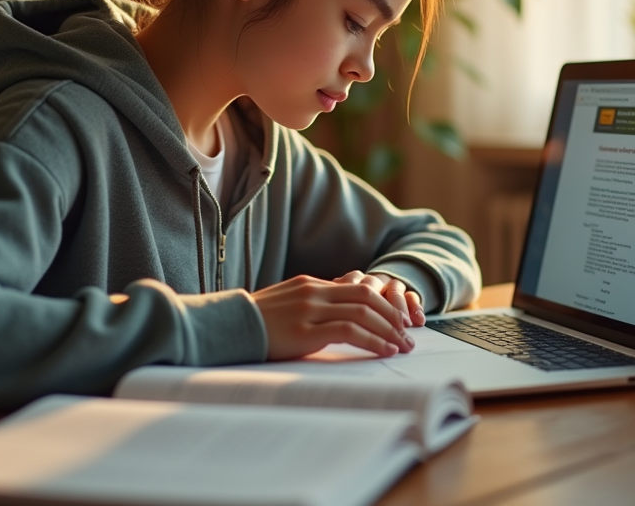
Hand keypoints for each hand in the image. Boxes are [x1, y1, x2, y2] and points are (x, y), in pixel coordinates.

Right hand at [252, 275, 415, 360]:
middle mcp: (314, 291)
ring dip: (388, 330)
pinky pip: (350, 331)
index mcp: (311, 284)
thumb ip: (312, 306)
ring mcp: (310, 309)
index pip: (358, 287)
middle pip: (367, 296)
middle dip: (392, 316)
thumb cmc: (254, 323)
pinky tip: (384, 351)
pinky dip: (373, 341)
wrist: (227, 328)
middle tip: (407, 334)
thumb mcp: (287, 306)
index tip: (397, 320)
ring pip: (364, 312)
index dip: (383, 303)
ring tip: (402, 346)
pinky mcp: (306, 330)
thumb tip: (337, 316)